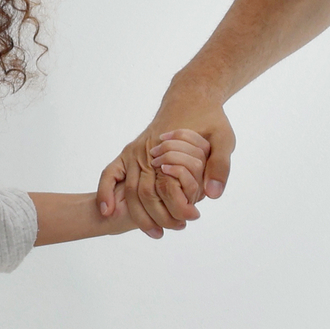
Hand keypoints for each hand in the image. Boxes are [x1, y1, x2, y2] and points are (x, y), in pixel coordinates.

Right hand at [95, 96, 233, 237]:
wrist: (190, 95)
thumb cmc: (209, 118)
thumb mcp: (224, 138)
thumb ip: (219, 165)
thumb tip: (213, 194)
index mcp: (167, 149)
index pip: (166, 188)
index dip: (177, 208)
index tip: (191, 218)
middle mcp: (145, 151)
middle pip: (143, 194)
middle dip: (158, 218)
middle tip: (178, 228)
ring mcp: (134, 151)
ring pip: (128, 191)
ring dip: (140, 215)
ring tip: (157, 233)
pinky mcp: (129, 151)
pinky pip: (111, 173)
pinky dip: (105, 191)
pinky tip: (108, 212)